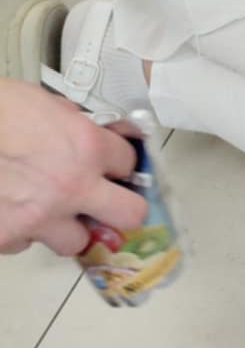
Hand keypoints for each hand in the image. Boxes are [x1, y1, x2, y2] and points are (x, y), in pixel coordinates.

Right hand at [0, 81, 147, 257]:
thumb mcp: (46, 104)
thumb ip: (76, 125)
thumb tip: (93, 134)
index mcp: (86, 146)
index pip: (129, 163)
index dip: (119, 163)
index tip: (112, 167)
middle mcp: (71, 186)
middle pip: (128, 214)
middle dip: (119, 208)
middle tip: (104, 203)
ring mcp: (39, 217)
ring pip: (75, 241)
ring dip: (66, 227)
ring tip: (48, 208)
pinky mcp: (6, 237)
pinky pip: (26, 244)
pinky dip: (22, 230)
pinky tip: (10, 209)